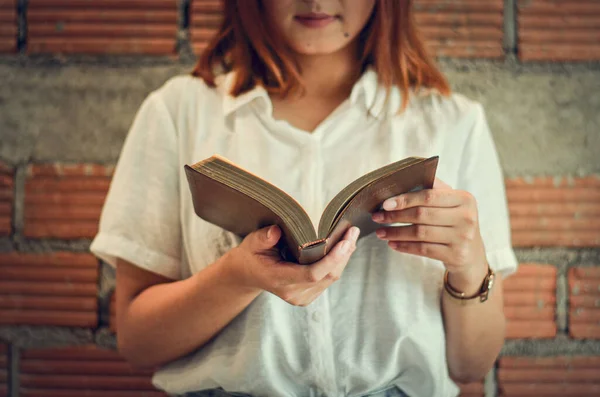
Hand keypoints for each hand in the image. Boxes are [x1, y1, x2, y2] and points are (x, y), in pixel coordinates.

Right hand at [219, 225, 359, 305]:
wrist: (248, 274)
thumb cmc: (252, 254)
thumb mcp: (252, 242)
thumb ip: (264, 238)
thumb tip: (277, 231)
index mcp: (279, 280)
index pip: (312, 274)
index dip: (331, 259)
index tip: (344, 242)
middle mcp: (293, 293)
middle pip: (327, 275)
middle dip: (343, 253)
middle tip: (352, 231)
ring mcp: (302, 297)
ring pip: (331, 278)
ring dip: (344, 257)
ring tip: (351, 236)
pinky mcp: (308, 295)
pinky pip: (328, 280)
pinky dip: (338, 263)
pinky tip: (343, 248)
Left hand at [371, 178, 487, 291]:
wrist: (472, 255)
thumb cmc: (455, 224)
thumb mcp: (451, 205)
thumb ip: (433, 191)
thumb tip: (402, 181)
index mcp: (464, 199)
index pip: (429, 196)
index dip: (405, 199)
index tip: (385, 203)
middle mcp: (466, 217)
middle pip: (422, 215)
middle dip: (395, 216)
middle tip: (377, 217)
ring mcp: (463, 238)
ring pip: (420, 233)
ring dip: (396, 232)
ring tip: (381, 232)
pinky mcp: (456, 255)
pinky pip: (423, 249)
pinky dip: (404, 246)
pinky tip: (393, 244)